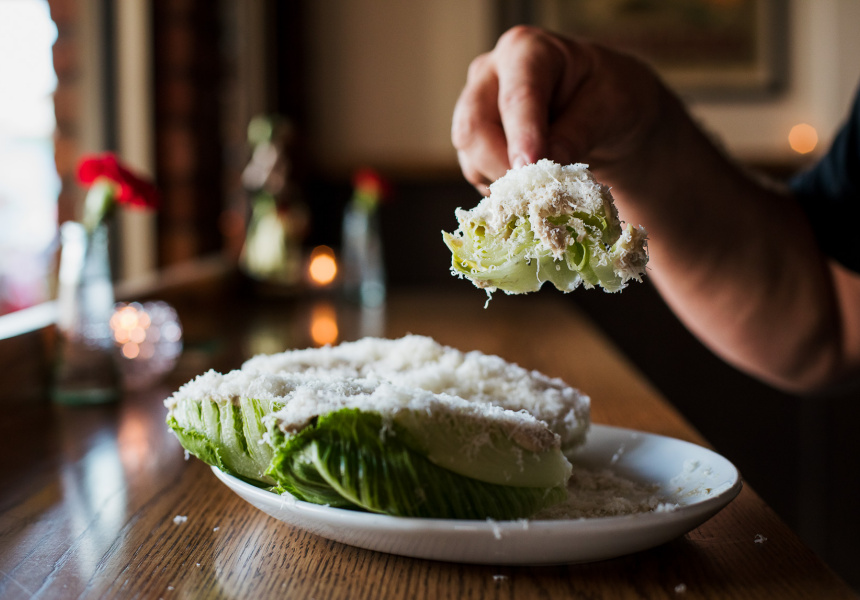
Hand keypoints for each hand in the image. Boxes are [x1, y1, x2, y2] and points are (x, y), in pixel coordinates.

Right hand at [452, 26, 666, 193]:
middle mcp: (489, 74)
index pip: (515, 96)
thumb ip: (578, 133)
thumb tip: (546, 164)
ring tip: (543, 187)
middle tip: (539, 190)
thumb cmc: (609, 96)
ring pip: (470, 155)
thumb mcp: (610, 107)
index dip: (521, 134)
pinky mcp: (474, 140)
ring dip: (503, 181)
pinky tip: (531, 185)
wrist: (602, 110)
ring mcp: (475, 107)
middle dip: (503, 165)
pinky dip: (502, 188)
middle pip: (474, 127)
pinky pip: (475, 171)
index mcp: (526, 50)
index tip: (531, 166)